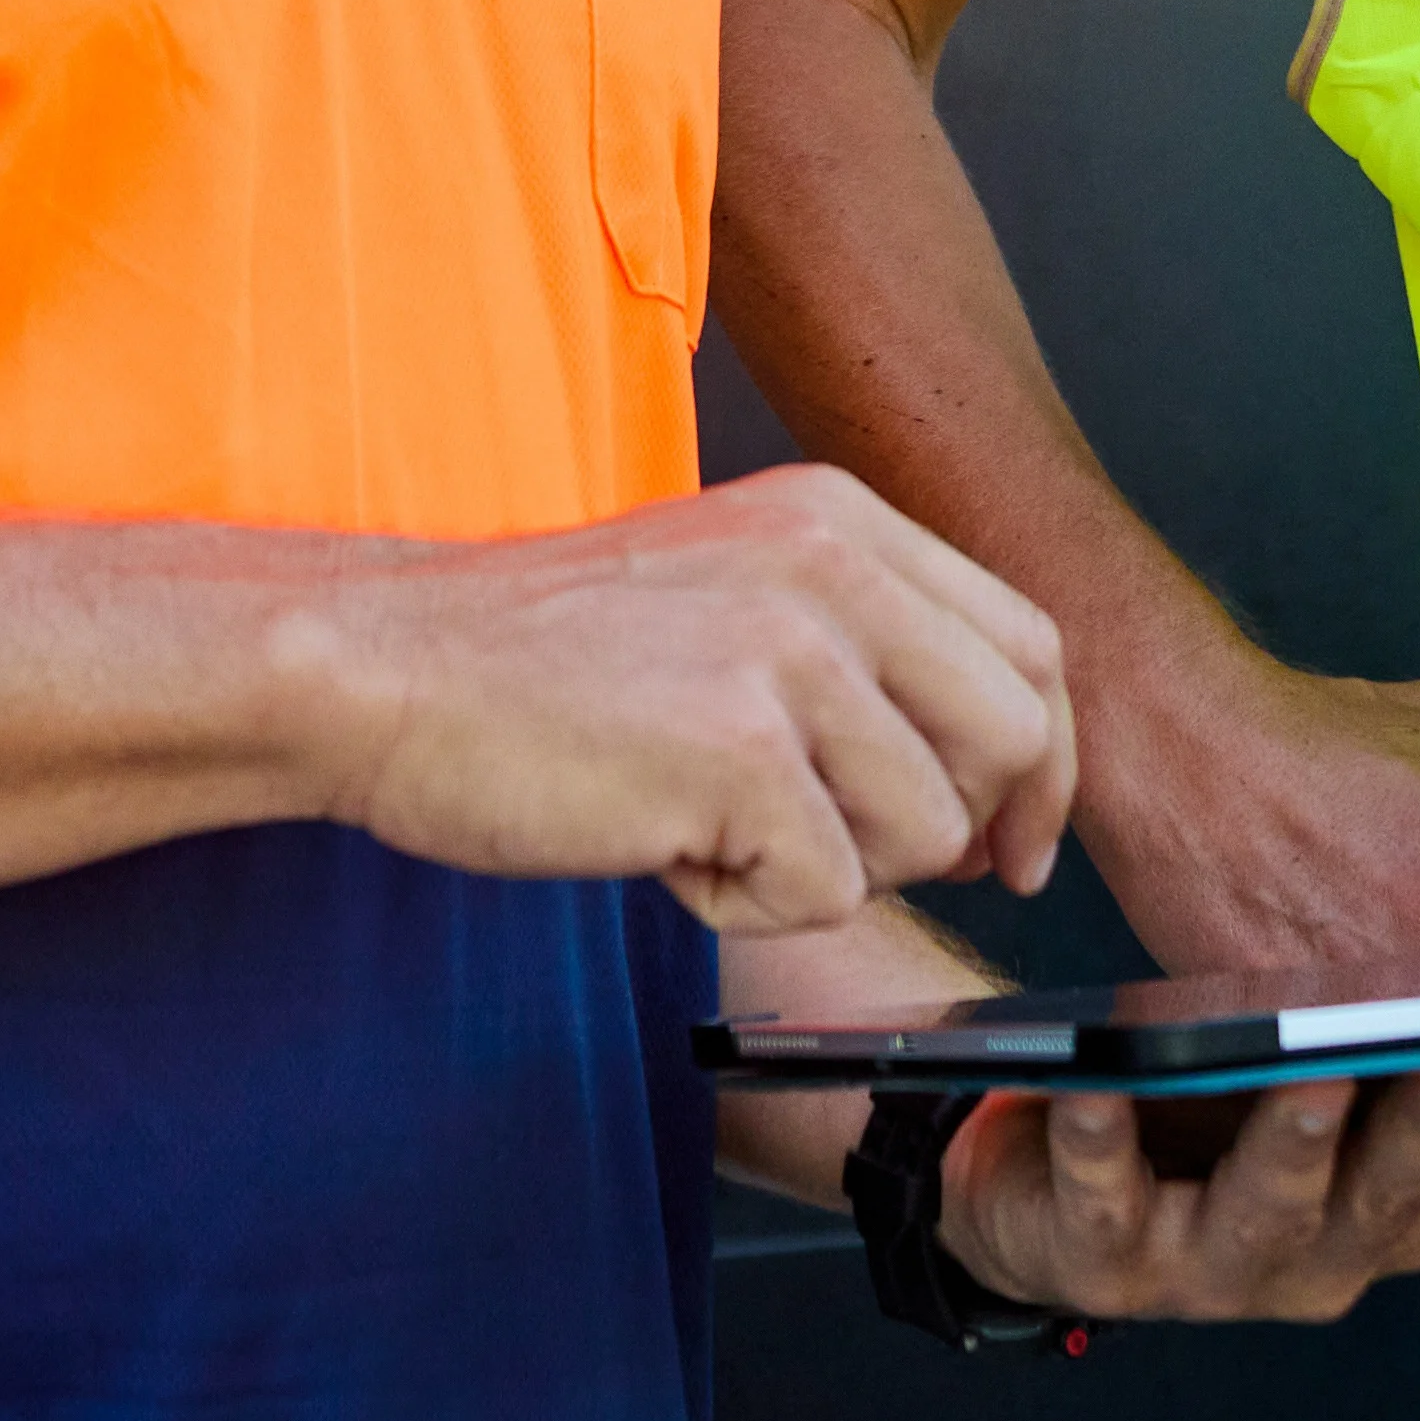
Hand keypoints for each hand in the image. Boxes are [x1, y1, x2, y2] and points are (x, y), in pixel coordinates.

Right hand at [290, 466, 1071, 932]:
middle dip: (955, 830)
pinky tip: (658, 843)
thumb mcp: (726, 596)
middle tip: (840, 852)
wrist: (378, 667)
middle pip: (1013, 738)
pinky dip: (742, 902)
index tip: (1013, 842)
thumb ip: (859, 654)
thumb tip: (995, 802)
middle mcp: (833, 567)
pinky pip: (825, 890)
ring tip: (700, 817)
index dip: (1041, 765)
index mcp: (838, 518)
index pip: (1029, 645)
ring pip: (926, 831)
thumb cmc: (538, 662)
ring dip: (821, 866)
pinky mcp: (740, 750)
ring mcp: (790, 654)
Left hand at [923, 1047, 1419, 1328]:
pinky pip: (1105, 1192)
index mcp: (1418, 1184)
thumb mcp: (1370, 1059)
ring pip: (1276, 1199)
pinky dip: (1103, 1141)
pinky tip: (1095, 1090)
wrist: (1042, 1205)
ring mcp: (1229, 1260)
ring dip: (1301, 1140)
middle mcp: (1345, 1244)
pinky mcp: (1108, 1248)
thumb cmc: (1224, 1097)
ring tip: (1313, 1078)